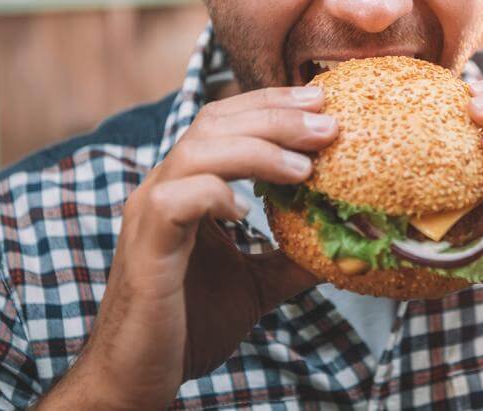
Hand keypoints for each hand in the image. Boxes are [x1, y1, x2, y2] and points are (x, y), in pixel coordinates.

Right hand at [39, 85, 337, 409]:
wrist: (138, 378)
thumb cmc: (190, 325)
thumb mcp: (257, 283)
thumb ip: (292, 256)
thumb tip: (344, 243)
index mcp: (186, 186)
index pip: (225, 121)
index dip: (272, 104)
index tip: (320, 102)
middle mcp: (163, 187)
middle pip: (214, 122)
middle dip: (275, 115)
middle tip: (327, 122)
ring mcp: (149, 214)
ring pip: (197, 151)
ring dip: (256, 149)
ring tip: (304, 166)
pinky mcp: (146, 248)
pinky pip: (175, 201)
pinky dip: (214, 194)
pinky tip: (246, 210)